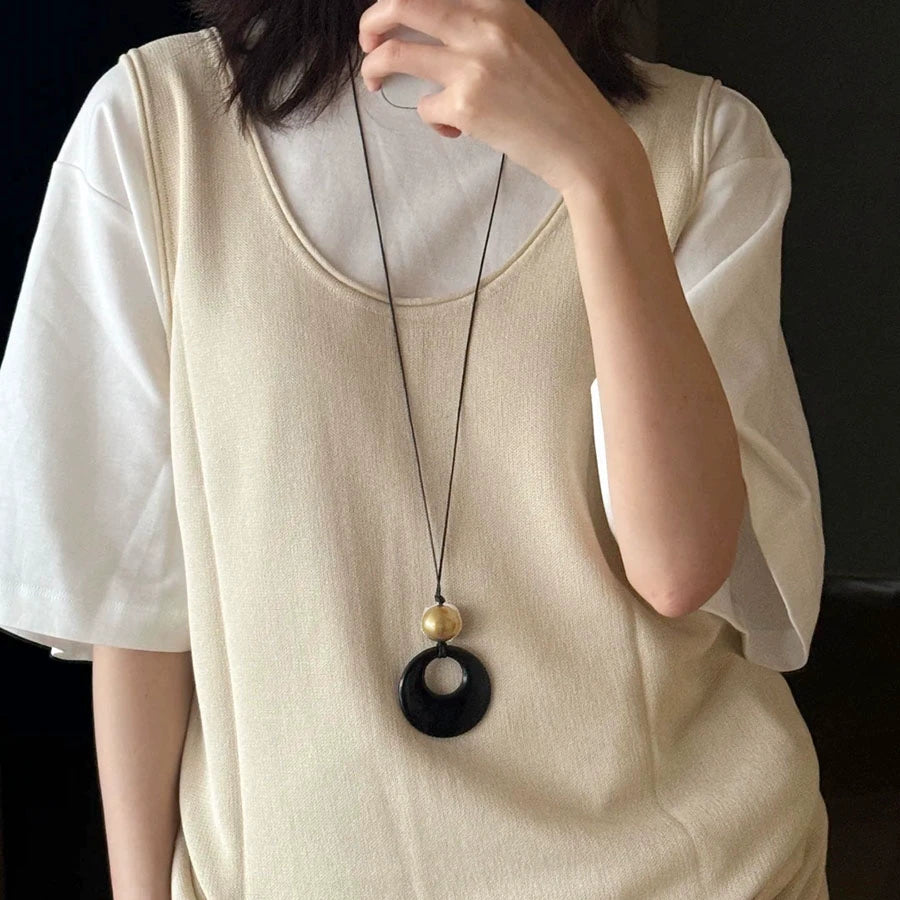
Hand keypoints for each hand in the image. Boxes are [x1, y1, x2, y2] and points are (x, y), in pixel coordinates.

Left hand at [358, 0, 639, 194]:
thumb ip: (487, 22)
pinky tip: (454, 127)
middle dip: (372, 21)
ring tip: (375, 80)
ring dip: (375, 67)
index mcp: (501, 2)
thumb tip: (437, 23)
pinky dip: (432, 118)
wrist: (585, 142)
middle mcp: (484, 24)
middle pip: (401, 3)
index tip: (392, 12)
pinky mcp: (467, 106)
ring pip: (396, 54)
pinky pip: (425, 107)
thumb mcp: (528, 37)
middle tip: (367, 39)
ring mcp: (473, 65)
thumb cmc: (558, 96)